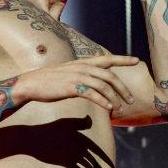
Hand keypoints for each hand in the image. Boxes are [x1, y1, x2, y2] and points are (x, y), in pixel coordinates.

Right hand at [13, 55, 138, 112]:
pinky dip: (103, 101)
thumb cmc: (49, 82)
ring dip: (115, 98)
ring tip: (120, 108)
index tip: (137, 60)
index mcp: (83, 62)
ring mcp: (78, 76)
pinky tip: (108, 108)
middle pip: (110, 76)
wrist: (31, 84)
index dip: (123, 59)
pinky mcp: (72, 87)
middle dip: (123, 88)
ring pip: (104, 86)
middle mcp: (83, 67)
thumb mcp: (68, 74)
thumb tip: (93, 87)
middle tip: (130, 99)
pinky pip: (93, 94)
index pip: (107, 58)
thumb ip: (82, 77)